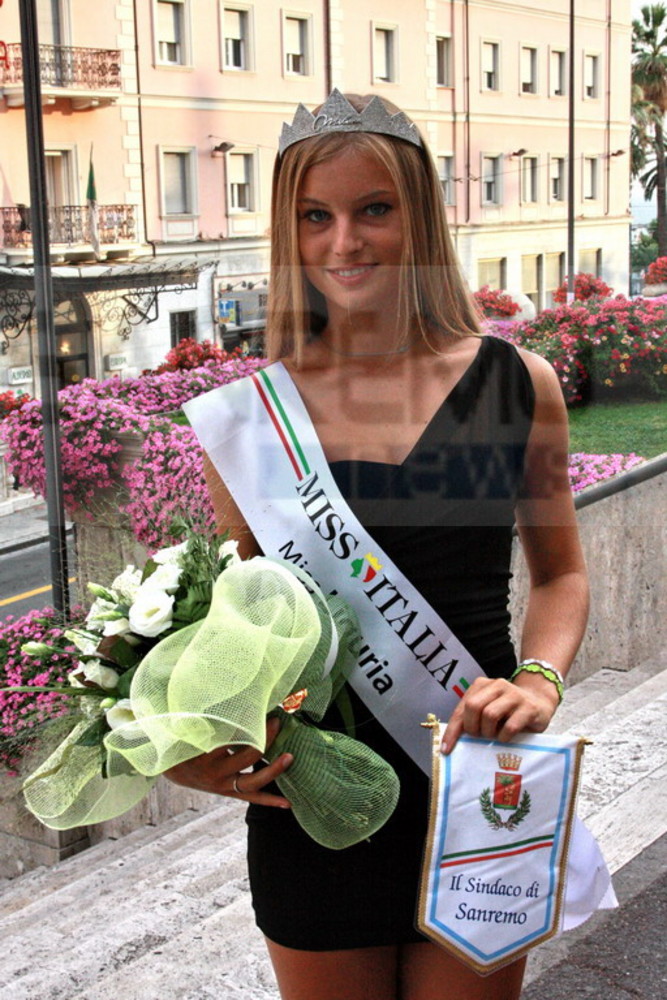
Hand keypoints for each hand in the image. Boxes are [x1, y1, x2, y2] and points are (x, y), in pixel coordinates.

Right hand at [164, 716, 292, 807]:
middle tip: (277, 720)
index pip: (233, 735)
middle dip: (266, 737)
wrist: (173, 767)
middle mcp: (214, 771)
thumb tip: (236, 694)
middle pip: (248, 755)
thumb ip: (212, 714)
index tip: (261, 706)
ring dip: (274, 770)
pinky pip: (251, 798)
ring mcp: (223, 785)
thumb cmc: (185, 739)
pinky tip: (288, 803)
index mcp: (204, 751)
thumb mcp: (191, 725)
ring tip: (290, 757)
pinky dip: (270, 800)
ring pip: (253, 782)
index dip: (249, 721)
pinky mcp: (228, 793)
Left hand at [441, 675, 559, 754]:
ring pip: (490, 714)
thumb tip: (452, 741)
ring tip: (494, 736)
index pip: (462, 708)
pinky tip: (506, 738)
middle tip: (479, 737)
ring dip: (489, 732)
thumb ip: (473, 718)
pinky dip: (504, 737)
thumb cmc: (509, 711)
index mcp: (482, 685)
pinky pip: (510, 726)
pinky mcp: (528, 707)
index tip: (446, 749)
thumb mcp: (489, 710)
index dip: (453, 730)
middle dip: (472, 727)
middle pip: (473, 706)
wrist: (540, 701)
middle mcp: (497, 685)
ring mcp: (514, 695)